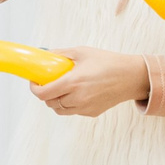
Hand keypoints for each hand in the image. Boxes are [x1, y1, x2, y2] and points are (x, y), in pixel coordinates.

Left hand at [33, 47, 150, 117]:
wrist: (131, 77)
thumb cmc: (108, 62)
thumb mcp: (82, 52)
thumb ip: (61, 54)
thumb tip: (44, 54)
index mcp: (74, 82)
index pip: (44, 93)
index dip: (34, 89)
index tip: (34, 82)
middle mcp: (78, 98)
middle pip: (50, 103)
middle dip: (45, 94)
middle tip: (47, 83)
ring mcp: (85, 108)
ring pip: (59, 110)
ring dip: (55, 101)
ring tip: (61, 89)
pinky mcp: (91, 113)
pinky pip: (73, 111)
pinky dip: (69, 104)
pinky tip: (76, 93)